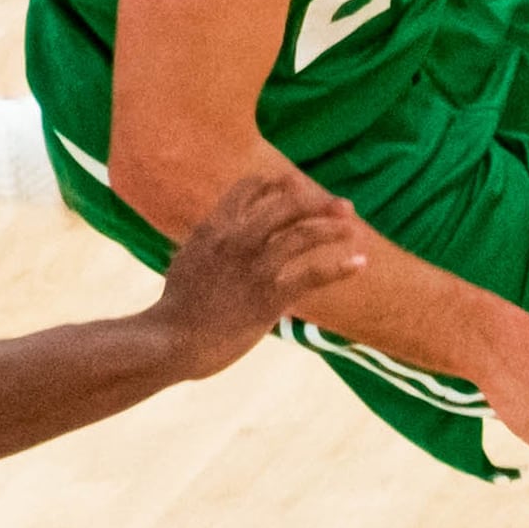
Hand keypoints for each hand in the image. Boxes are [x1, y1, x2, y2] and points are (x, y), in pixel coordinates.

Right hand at [155, 167, 367, 371]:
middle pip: (285, 205)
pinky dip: (340, 268)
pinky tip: (359, 264)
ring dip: (333, 229)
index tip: (298, 186)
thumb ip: (208, 242)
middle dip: (317, 202)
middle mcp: (236, 240)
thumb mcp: (186, 261)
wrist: (169, 342)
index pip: (249, 189)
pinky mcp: (268, 298)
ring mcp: (254, 268)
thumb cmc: (175, 308)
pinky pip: (311, 275)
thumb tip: (217, 232)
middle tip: (342, 206)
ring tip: (353, 228)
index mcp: (213, 228)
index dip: (277, 185)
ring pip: (302, 234)